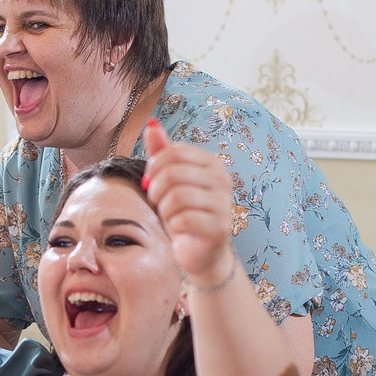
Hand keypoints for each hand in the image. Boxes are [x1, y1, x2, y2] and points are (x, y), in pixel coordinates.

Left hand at [141, 121, 237, 289]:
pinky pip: (183, 219)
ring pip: (177, 196)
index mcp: (212, 163)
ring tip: (169, 216)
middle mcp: (222, 180)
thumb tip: (152, 124)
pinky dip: (173, 225)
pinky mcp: (219, 227)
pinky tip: (179, 229)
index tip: (151, 181)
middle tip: (157, 201)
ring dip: (164, 209)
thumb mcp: (169, 181)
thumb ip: (162, 153)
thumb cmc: (184, 212)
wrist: (200, 251)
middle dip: (156, 189)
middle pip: (173, 173)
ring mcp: (223, 203)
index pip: (175, 152)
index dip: (154, 166)